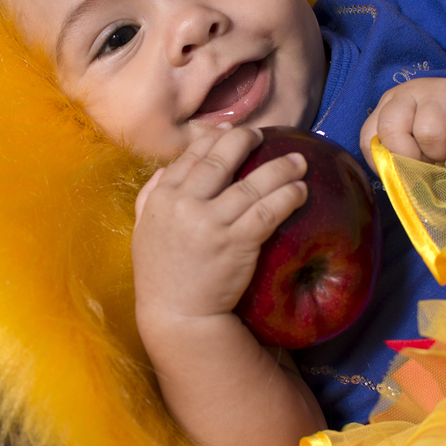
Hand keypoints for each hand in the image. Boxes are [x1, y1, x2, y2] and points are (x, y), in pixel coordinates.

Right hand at [132, 126, 307, 329]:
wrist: (177, 316)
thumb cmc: (161, 274)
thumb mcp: (143, 230)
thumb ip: (150, 196)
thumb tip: (166, 170)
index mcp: (162, 198)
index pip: (191, 156)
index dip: (213, 139)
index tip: (230, 130)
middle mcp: (185, 204)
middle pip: (222, 159)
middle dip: (246, 140)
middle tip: (262, 135)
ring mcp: (212, 223)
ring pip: (252, 183)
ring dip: (280, 167)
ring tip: (298, 160)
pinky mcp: (237, 243)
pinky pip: (268, 211)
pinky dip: (288, 196)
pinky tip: (301, 190)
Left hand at [359, 77, 445, 173]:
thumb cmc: (444, 133)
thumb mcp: (414, 141)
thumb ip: (398, 156)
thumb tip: (396, 184)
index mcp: (389, 104)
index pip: (369, 135)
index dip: (384, 161)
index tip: (401, 173)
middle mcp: (409, 93)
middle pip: (392, 130)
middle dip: (408, 158)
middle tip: (425, 165)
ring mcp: (440, 92)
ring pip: (427, 134)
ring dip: (438, 156)